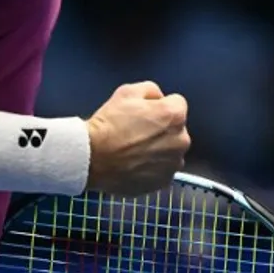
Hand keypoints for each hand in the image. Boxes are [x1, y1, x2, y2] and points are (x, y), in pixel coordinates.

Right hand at [85, 81, 190, 195]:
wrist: (92, 157)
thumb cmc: (109, 124)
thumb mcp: (127, 91)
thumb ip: (151, 90)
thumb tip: (158, 98)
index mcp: (175, 116)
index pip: (176, 104)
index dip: (158, 105)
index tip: (144, 113)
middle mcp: (181, 141)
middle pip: (175, 130)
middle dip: (162, 129)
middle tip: (137, 132)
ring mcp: (173, 164)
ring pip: (170, 151)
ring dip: (159, 149)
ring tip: (134, 150)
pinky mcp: (163, 182)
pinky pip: (162, 170)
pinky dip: (152, 168)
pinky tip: (134, 163)